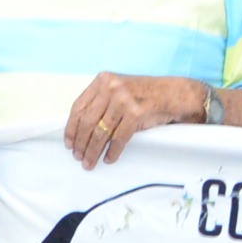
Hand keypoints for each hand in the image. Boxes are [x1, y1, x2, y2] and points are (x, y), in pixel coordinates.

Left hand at [67, 72, 196, 167]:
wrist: (172, 94)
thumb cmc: (144, 94)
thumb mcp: (118, 90)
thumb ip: (100, 102)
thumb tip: (80, 129)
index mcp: (103, 80)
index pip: (78, 107)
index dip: (71, 128)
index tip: (69, 143)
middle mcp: (111, 88)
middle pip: (87, 122)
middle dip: (81, 143)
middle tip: (79, 157)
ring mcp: (124, 100)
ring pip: (101, 132)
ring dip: (93, 151)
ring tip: (90, 162)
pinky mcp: (136, 113)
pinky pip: (118, 138)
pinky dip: (112, 152)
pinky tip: (109, 159)